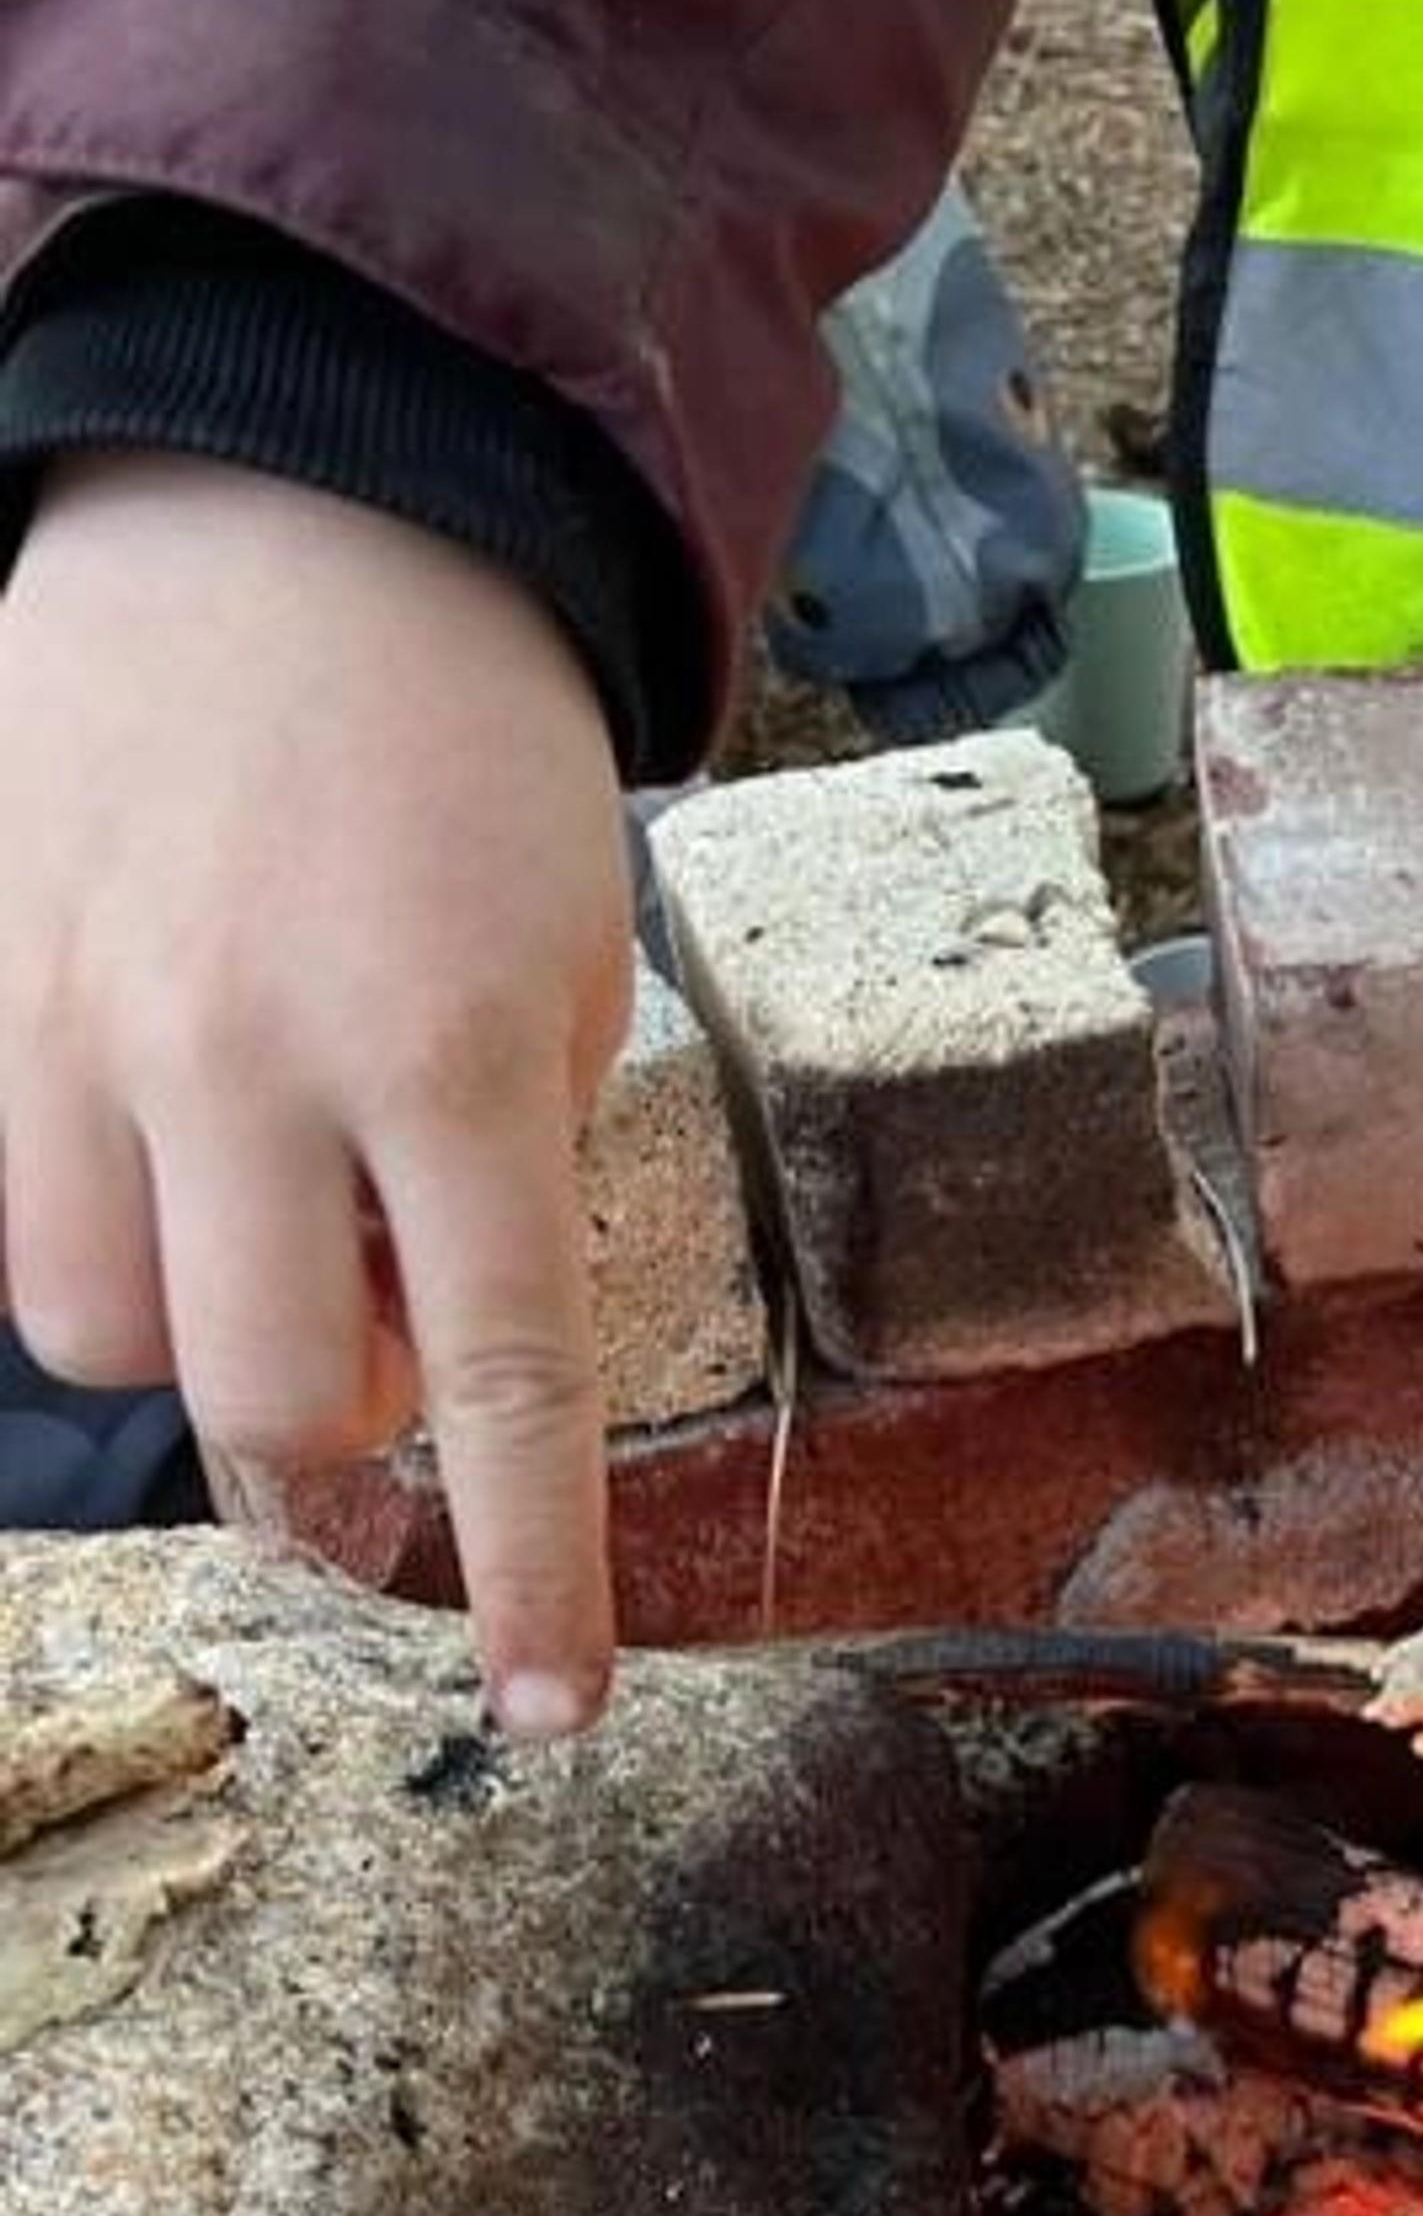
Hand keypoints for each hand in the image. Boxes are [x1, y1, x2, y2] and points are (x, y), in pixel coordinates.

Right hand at [0, 456, 635, 1733]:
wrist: (290, 505)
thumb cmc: (467, 750)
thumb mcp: (573, 962)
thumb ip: (509, 1167)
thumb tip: (422, 1342)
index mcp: (454, 1052)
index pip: (504, 1385)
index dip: (527, 1575)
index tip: (554, 1710)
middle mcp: (252, 1052)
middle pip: (255, 1397)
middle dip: (331, 1419)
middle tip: (381, 1313)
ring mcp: (84, 1012)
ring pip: (96, 1324)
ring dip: (195, 1318)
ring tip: (261, 1191)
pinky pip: (4, 1200)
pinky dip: (86, 1219)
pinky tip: (153, 1123)